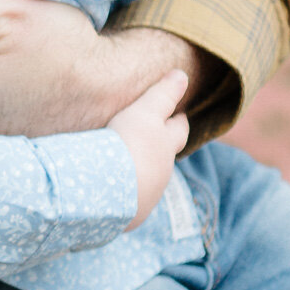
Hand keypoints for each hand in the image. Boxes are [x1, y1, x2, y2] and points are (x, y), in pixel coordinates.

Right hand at [108, 70, 188, 227]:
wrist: (107, 188)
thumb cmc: (128, 143)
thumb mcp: (145, 110)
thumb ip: (163, 93)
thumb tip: (182, 74)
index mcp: (166, 145)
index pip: (179, 130)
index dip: (178, 121)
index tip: (179, 115)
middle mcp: (162, 172)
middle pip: (167, 157)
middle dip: (164, 149)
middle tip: (156, 140)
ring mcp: (148, 195)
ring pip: (149, 180)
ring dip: (141, 172)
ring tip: (126, 165)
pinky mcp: (130, 215)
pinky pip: (130, 201)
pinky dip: (124, 193)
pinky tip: (111, 189)